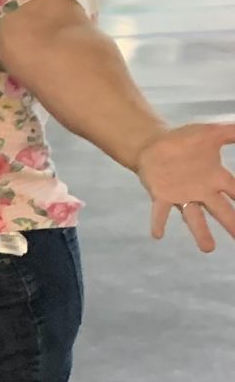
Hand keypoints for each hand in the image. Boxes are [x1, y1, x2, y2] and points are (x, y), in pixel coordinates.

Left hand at [137, 122, 234, 250]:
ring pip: (194, 217)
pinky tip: (158, 234)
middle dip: (231, 222)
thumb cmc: (185, 141)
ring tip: (208, 249)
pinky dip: (159, 222)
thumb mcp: (211, 133)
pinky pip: (160, 211)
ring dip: (200, 232)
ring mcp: (181, 195)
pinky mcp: (161, 195)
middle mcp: (201, 191)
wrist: (153, 144)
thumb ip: (231, 132)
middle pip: (220, 210)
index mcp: (215, 178)